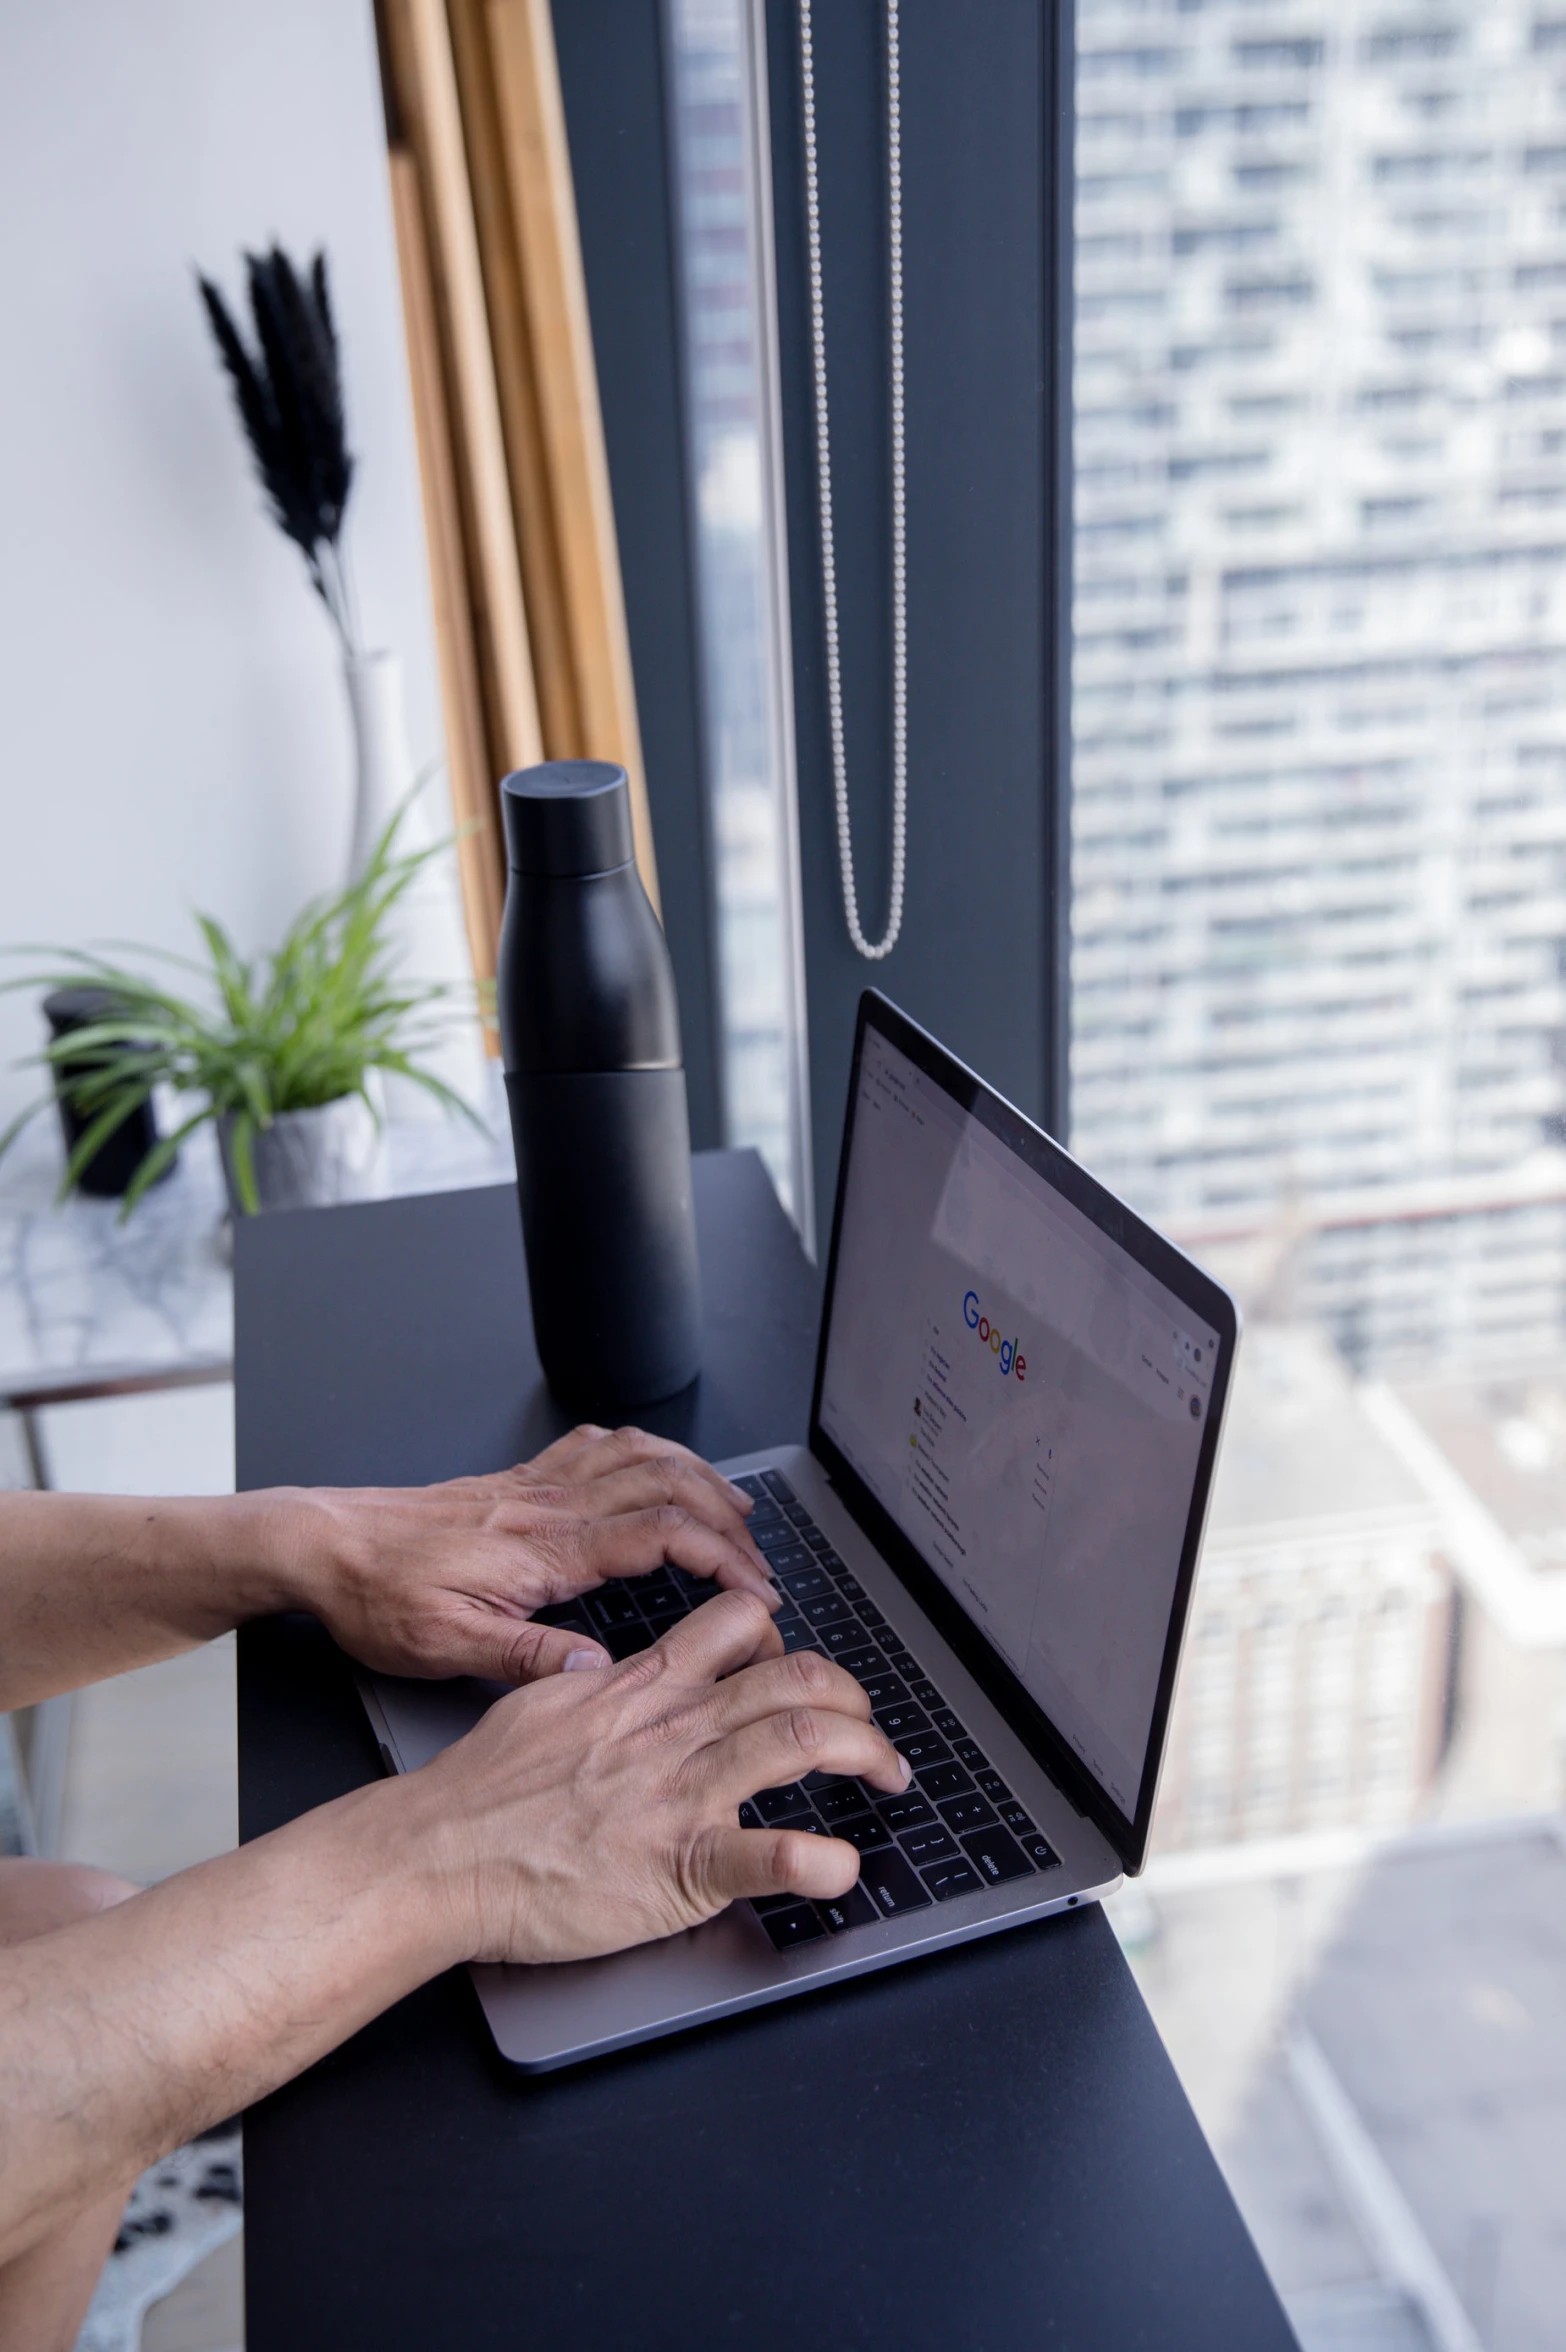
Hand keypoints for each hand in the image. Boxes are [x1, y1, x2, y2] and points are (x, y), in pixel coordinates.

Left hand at [284, 1425, 776, 1685]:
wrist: (327, 1545)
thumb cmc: (378, 1597)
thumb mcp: (445, 1648)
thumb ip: (526, 1659)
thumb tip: (597, 1675)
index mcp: (543, 1550)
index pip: (658, 1534)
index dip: (720, 1557)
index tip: (756, 1587)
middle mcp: (548, 1506)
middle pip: (665, 1485)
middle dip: (726, 1518)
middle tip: (759, 1556)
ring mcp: (535, 1486)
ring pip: (639, 1455)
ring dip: (695, 1475)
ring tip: (731, 1506)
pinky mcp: (518, 1481)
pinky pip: (596, 1445)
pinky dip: (642, 1449)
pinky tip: (653, 1464)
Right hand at [416, 1590, 911, 1962]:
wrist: (440, 1852)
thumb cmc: (478, 1791)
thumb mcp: (540, 1704)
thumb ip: (591, 1688)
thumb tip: (605, 1673)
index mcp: (643, 1687)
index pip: (739, 1624)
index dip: (786, 1641)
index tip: (798, 1673)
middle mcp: (676, 1727)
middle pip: (798, 1676)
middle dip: (854, 1699)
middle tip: (868, 1732)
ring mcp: (683, 1792)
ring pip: (803, 1737)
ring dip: (867, 1754)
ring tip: (888, 1777)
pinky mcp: (679, 1864)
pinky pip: (769, 1854)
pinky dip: (822, 1862)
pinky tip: (841, 1868)